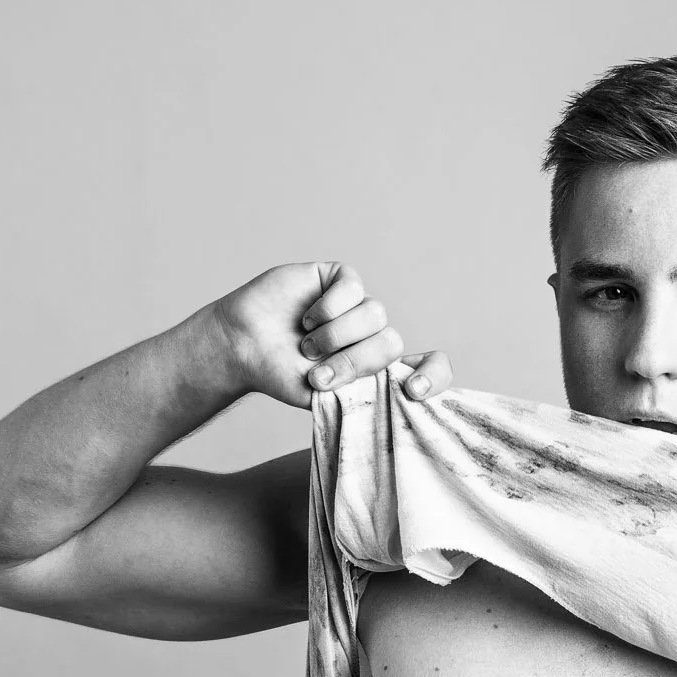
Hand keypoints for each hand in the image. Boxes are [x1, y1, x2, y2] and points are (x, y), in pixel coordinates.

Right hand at [212, 262, 451, 410]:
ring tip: (307, 344)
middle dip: (354, 360)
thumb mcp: (325, 397)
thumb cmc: (283, 376)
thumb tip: (403, 386)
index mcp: (379, 369)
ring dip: (337, 335)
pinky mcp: (339, 280)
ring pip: (375, 314)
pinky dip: (330, 307)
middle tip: (318, 372)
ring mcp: (357, 307)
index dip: (433, 377)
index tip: (413, 391)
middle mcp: (372, 337)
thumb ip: (362, 393)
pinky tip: (308, 318)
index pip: (430, 369)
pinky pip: (353, 288)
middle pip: (392, 342)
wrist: (244, 346)